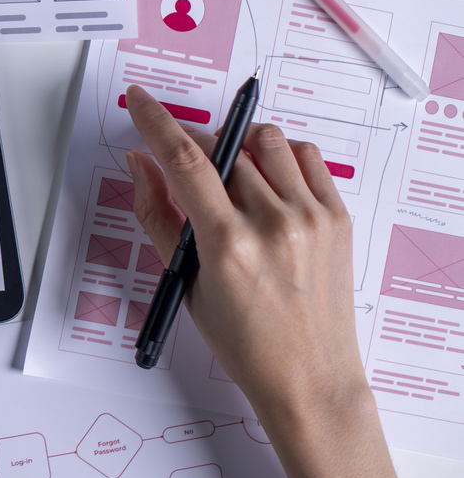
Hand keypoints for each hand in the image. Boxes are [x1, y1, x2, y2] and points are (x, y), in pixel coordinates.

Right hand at [123, 84, 407, 477]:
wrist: (309, 377)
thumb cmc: (244, 341)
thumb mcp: (184, 281)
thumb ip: (157, 215)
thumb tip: (140, 164)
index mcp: (227, 245)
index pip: (184, 161)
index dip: (156, 121)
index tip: (140, 100)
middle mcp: (272, 224)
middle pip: (221, 148)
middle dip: (194, 147)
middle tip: (187, 170)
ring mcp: (310, 217)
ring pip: (264, 141)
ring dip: (238, 147)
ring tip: (232, 179)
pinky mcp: (337, 217)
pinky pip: (305, 155)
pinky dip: (280, 156)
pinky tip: (268, 181)